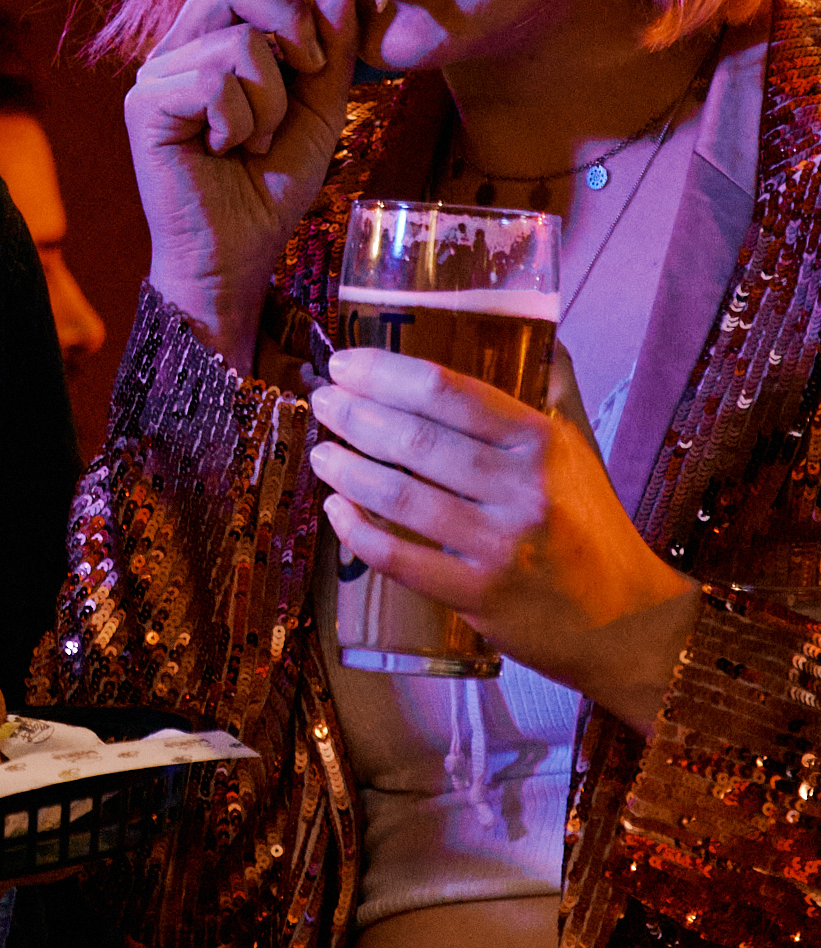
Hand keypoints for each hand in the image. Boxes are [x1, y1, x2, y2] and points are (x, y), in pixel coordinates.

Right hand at [126, 0, 364, 365]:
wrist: (236, 254)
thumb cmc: (270, 187)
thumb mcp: (321, 111)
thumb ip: (333, 50)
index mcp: (214, 39)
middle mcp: (177, 48)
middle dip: (291, 18)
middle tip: (312, 70)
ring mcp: (155, 75)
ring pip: (237, 43)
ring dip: (271, 100)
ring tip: (256, 140)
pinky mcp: (144, 106)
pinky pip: (216, 84)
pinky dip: (241, 121)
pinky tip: (228, 150)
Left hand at [310, 342, 698, 732]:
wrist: (627, 622)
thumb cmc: (590, 526)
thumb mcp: (578, 449)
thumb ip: (548, 388)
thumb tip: (524, 325)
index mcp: (542, 442)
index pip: (448, 391)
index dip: (384, 372)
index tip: (343, 363)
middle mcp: (523, 489)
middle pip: (415, 439)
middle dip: (354, 415)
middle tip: (322, 401)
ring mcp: (501, 545)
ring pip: (400, 495)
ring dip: (346, 469)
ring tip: (321, 452)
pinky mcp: (480, 596)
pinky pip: (398, 558)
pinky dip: (356, 530)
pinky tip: (336, 509)